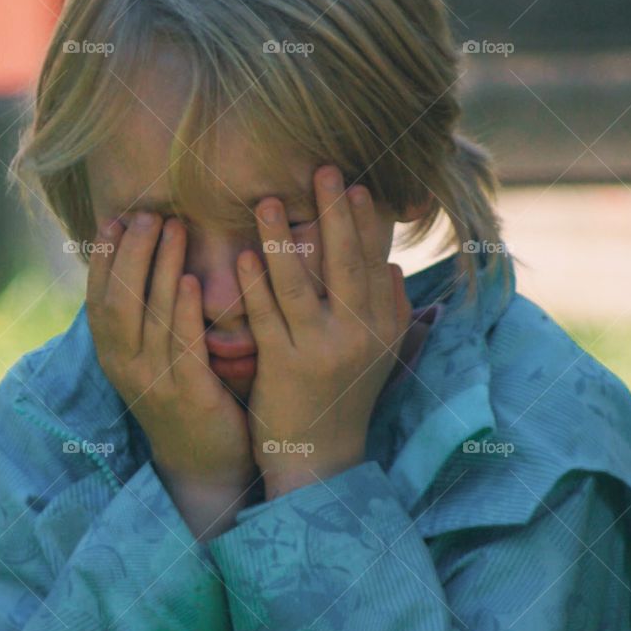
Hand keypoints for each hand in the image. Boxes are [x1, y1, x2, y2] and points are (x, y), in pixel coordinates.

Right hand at [86, 212, 256, 489]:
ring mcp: (154, 382)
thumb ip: (146, 314)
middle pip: (120, 299)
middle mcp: (126, 366)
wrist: (205, 463)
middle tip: (149, 214)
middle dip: (133, 252)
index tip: (116, 218)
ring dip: (161, 267)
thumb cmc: (184, 396)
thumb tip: (142, 258)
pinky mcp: (189, 395)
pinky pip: (183, 347)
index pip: (98, 297)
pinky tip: (192, 281)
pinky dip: (185, 312)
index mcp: (113, 354)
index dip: (104, 257)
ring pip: (151, 316)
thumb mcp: (153, 355)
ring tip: (174, 228)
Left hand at [237, 165, 411, 489]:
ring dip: (285, 241)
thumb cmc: (343, 398)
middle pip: (345, 265)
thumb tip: (387, 265)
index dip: (363, 222)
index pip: (373, 263)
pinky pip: (268, 319)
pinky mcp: (284, 368)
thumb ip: (388, 311)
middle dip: (334, 215)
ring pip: (301, 286)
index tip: (353, 184)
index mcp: (381, 327)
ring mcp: (320, 353)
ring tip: (269, 201)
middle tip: (322, 170)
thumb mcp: (378, 356)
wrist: (319, 459)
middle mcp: (357, 337)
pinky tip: (242, 257)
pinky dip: (254, 286)